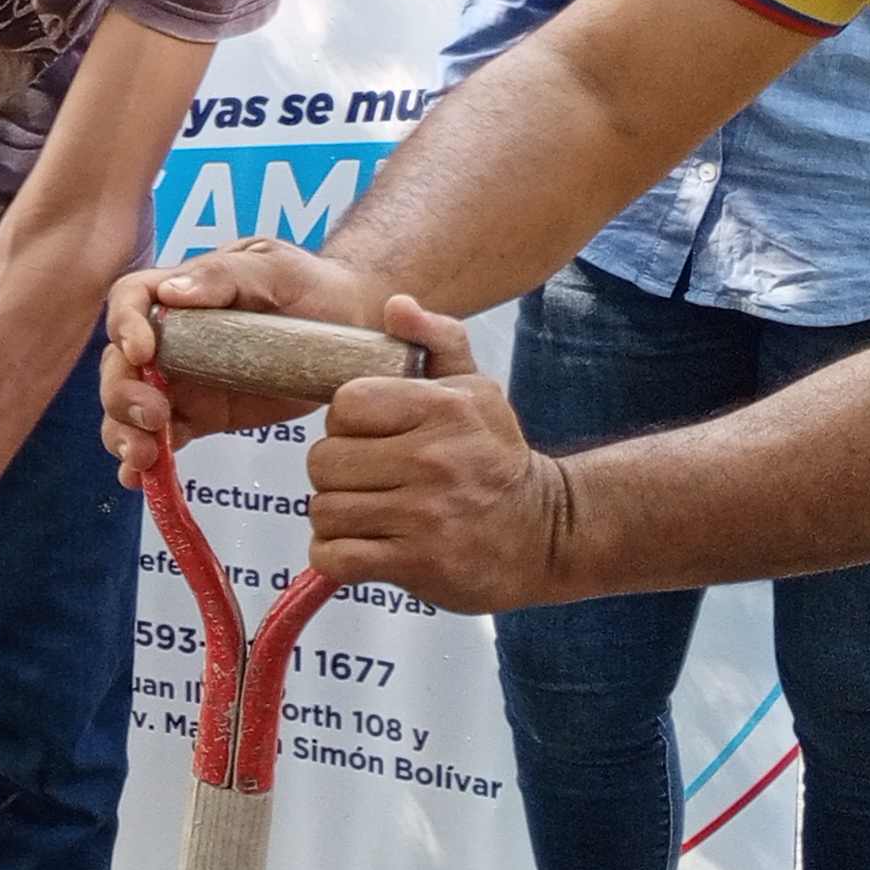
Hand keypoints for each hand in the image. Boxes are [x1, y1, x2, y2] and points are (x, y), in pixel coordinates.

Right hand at [99, 239, 394, 478]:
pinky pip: (163, 439)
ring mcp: (183, 380)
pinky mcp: (201, 416)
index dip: (125, 325)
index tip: (143, 353)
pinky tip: (143, 479)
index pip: (131, 300)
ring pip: (131, 407)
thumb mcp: (274, 267)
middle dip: (123, 394)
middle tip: (151, 417)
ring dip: (125, 432)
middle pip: (120, 363)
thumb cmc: (312, 284)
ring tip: (144, 456)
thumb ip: (225, 277)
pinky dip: (148, 462)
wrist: (351, 322)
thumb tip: (171, 295)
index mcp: (183, 292)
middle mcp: (172, 337)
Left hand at [305, 301, 566, 610]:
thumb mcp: (478, 390)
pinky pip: (335, 557)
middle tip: (367, 479)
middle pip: (325, 461)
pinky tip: (361, 546)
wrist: (544, 534)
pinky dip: (335, 557)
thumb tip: (395, 305)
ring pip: (325, 510)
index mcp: (444, 409)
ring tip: (367, 513)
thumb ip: (437, 339)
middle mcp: (434, 460)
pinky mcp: (416, 564)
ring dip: (336, 516)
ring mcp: (424, 515)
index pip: (346, 404)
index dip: (346, 422)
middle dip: (336, 472)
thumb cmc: (497, 459)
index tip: (368, 436)